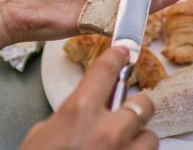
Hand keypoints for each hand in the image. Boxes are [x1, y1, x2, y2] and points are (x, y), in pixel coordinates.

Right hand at [20, 48, 158, 149]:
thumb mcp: (42, 134)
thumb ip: (68, 117)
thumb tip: (82, 112)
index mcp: (80, 111)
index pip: (107, 70)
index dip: (117, 56)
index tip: (123, 51)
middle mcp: (107, 131)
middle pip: (143, 103)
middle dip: (135, 107)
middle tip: (125, 114)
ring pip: (151, 137)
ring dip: (139, 140)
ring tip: (122, 147)